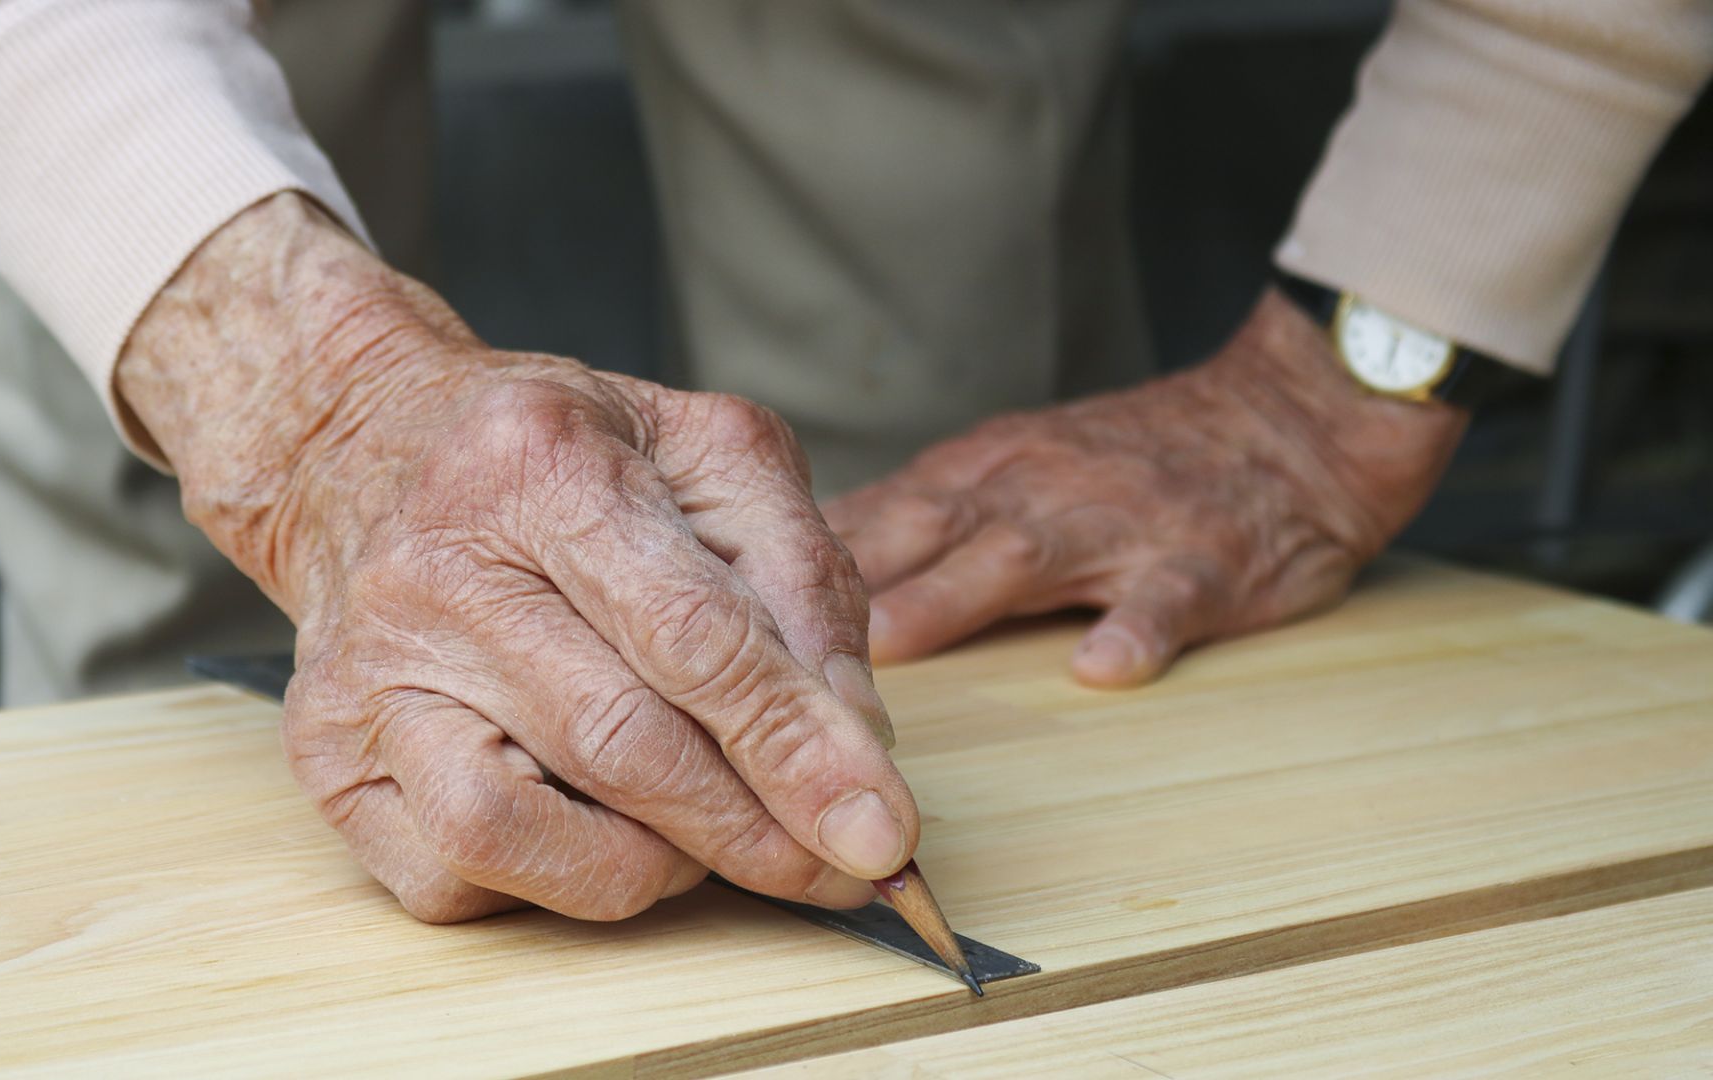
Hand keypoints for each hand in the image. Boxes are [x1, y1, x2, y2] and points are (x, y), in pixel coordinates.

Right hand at [117, 194, 915, 921]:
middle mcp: (431, 571)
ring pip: (515, 832)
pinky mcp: (327, 759)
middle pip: (617, 744)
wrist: (361, 447)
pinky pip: (451, 878)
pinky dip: (554, 880)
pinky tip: (601, 822)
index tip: (883, 831)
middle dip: (753, 829)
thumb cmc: (560, 455)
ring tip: (707, 826)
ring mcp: (364, 674)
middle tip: (843, 868)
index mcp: (540, 466)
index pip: (690, 635)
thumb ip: (804, 579)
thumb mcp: (710, 455)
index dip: (796, 746)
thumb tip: (855, 744)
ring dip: (650, 863)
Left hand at [824, 290, 1468, 686]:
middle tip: (766, 647)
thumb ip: (914, 521)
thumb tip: (790, 572)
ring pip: (1022, 558)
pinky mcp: (1200, 561)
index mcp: (976, 475)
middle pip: (920, 534)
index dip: (786, 566)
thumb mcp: (1010, 465)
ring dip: (952, 599)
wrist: (1286, 420)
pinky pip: (1165, 596)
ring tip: (893, 651)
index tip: (716, 610)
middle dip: (840, 589)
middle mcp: (1028, 492)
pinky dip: (1136, 628)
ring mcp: (1113, 525)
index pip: (866, 519)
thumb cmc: (1130, 460)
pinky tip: (1105, 666)